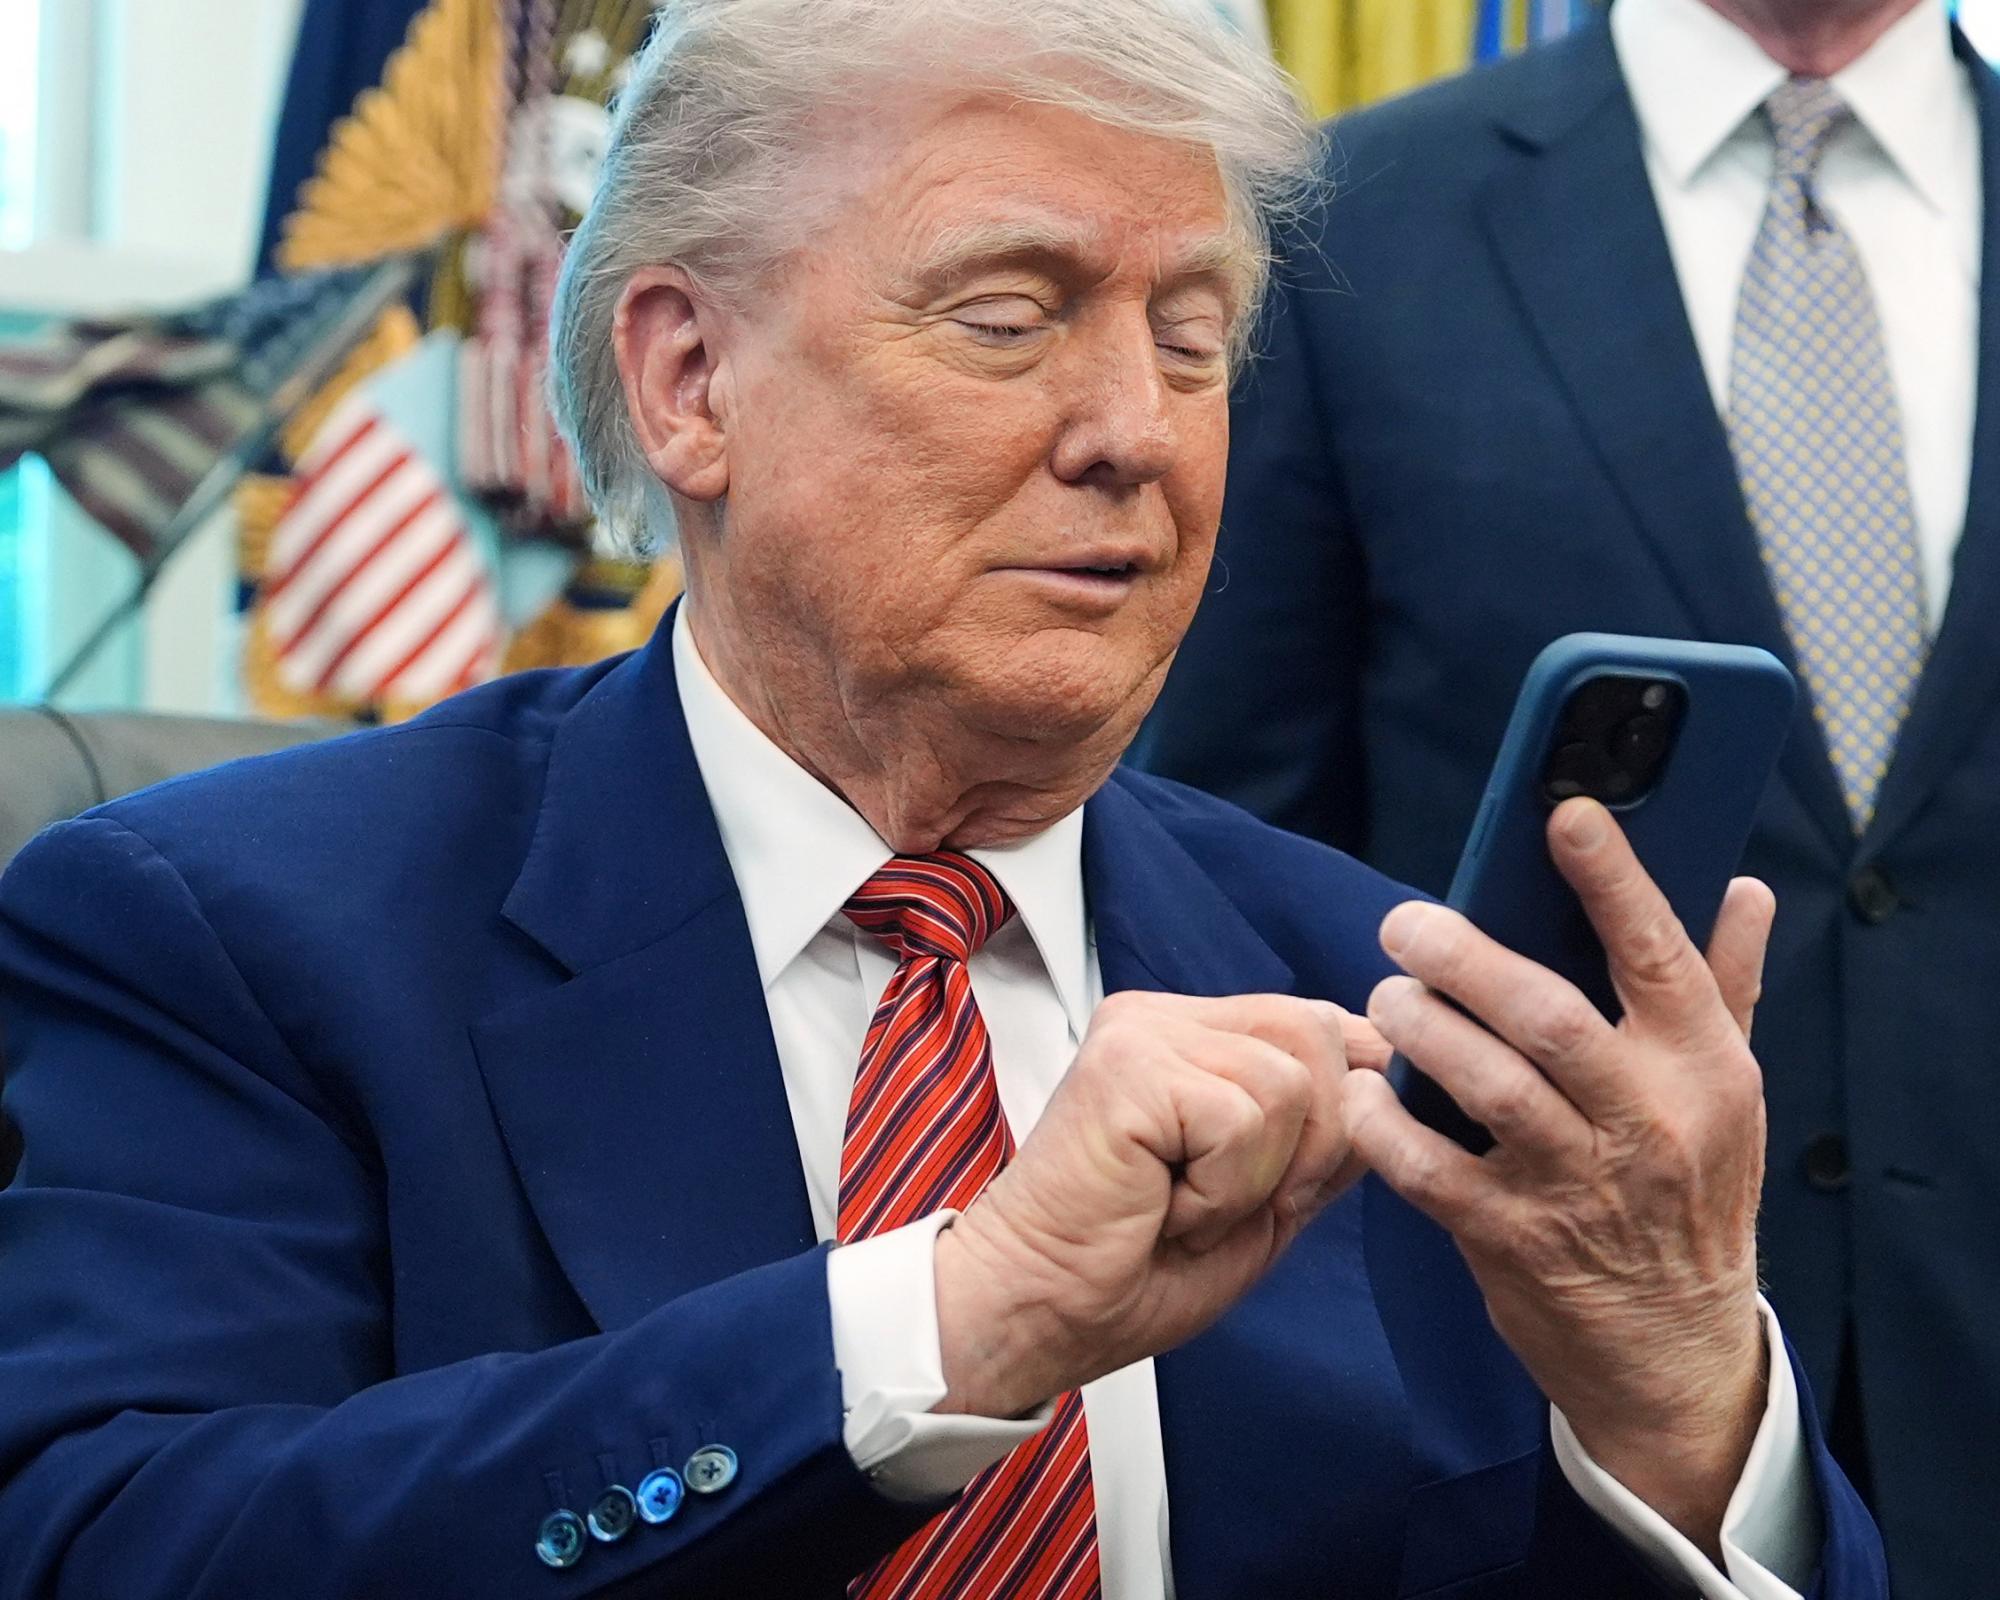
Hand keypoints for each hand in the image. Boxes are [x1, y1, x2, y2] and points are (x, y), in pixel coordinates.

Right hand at [933, 993, 1386, 1420]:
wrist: (1042, 1310)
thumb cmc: (1134, 1268)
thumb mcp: (1265, 1197)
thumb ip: (1323, 1134)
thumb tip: (1389, 1077)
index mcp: (1194, 1035)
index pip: (1323, 1023)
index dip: (1342, 1107)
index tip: (1284, 1182)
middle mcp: (1166, 1018)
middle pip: (1322, 1035)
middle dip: (1309, 1145)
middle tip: (1227, 1202)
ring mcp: (1143, 1032)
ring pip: (1291, 1080)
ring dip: (1256, 1176)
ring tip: (1184, 1204)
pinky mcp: (1129, 1065)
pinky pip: (1244, 1118)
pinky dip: (1222, 1190)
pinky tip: (1163, 1206)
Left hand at [1344, 798, 1772, 1558]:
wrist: (1674, 1350)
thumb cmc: (1694, 1195)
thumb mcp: (1729, 1093)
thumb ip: (1725, 985)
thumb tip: (1744, 889)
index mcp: (1703, 1069)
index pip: (1659, 954)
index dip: (1612, 879)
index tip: (1564, 812)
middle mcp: (1644, 1121)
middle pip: (1546, 1015)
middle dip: (1463, 956)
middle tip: (1405, 923)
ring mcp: (1575, 1184)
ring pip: (1485, 1083)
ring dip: (1420, 1026)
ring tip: (1388, 995)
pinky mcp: (1510, 1239)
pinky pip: (1428, 1170)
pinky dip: (1385, 1125)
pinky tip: (1368, 1092)